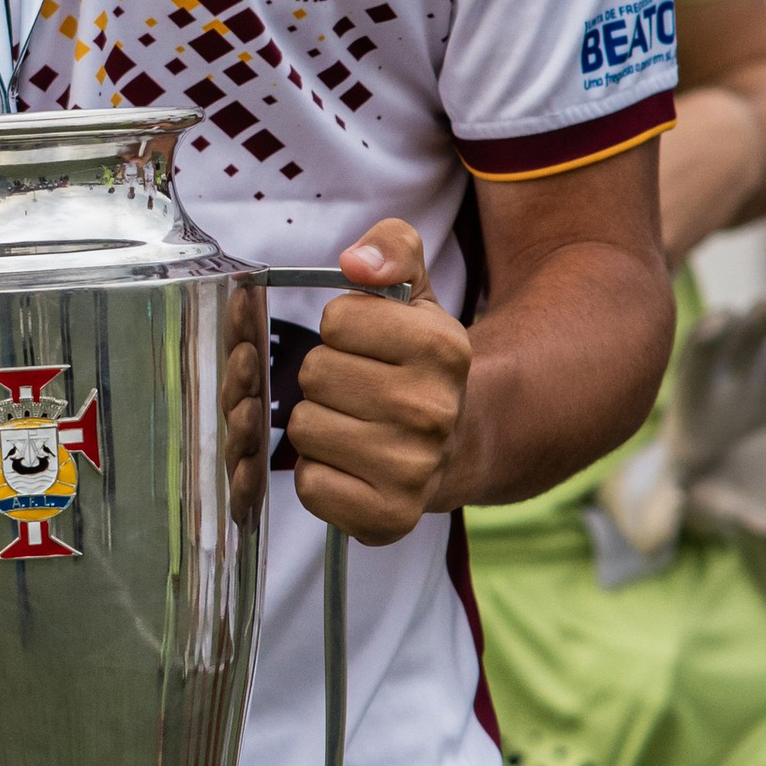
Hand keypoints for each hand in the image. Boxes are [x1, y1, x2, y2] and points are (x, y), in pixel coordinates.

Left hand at [286, 221, 470, 544]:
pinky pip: (310, 484)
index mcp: (444, 348)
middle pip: (315, 374)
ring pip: (306, 429)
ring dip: (319, 424)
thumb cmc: (418, 363)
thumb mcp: (415, 292)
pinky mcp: (389, 517)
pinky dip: (320, 474)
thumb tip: (356, 262)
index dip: (343, 329)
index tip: (369, 344)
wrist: (459, 444)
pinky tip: (352, 465)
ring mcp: (414, 470)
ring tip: (356, 426)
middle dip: (326, 377)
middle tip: (360, 390)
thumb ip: (391, 247)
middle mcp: (434, 412)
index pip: (337, 320)